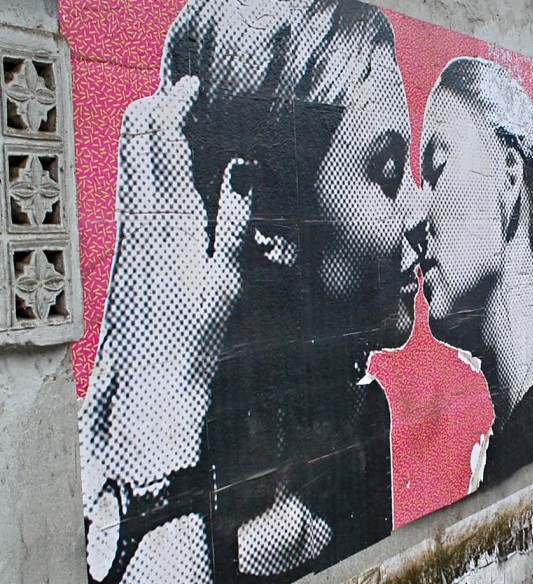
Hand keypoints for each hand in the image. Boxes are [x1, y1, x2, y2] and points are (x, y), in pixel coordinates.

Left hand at [82, 76, 255, 508]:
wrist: (151, 383)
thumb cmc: (197, 339)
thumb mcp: (228, 281)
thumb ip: (234, 220)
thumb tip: (243, 167)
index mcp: (171, 221)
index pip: (163, 141)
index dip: (175, 105)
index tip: (193, 86)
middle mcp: (141, 218)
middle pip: (135, 140)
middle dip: (156, 108)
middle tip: (185, 97)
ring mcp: (128, 232)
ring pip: (127, 161)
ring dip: (148, 134)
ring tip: (176, 121)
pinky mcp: (125, 248)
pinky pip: (128, 186)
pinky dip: (144, 163)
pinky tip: (161, 171)